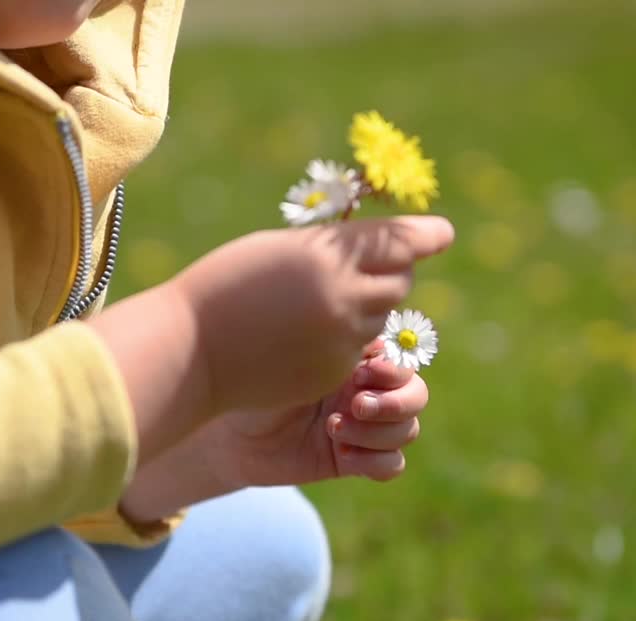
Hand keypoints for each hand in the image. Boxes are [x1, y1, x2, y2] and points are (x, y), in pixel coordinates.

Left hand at [117, 342, 431, 522]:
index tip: (363, 368)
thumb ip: (332, 340)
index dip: (393, 368)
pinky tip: (338, 449)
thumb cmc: (252, 377)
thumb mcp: (292, 353)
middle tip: (354, 403)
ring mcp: (362, 426)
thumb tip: (373, 335)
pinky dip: (373, 459)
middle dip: (394, 401)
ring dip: (376, 430)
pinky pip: (391, 464)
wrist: (226, 428)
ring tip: (334, 427)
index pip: (403, 359)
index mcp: (356, 356)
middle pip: (416, 395)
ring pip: (406, 430)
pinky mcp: (353, 460)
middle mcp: (366, 389)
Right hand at [175, 216, 452, 414]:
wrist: (193, 350)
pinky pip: (358, 349)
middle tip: (364, 266)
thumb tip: (376, 246)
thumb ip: (330, 248)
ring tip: (321, 300)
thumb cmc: (226, 286)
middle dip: (389, 271)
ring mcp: (341, 341)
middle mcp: (344, 298)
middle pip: (401, 279)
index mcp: (328, 257)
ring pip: (381, 316)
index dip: (425, 235)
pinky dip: (346, 338)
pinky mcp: (333, 373)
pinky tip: (307, 334)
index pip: (401, 241)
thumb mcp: (279, 250)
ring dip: (366, 305)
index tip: (442, 234)